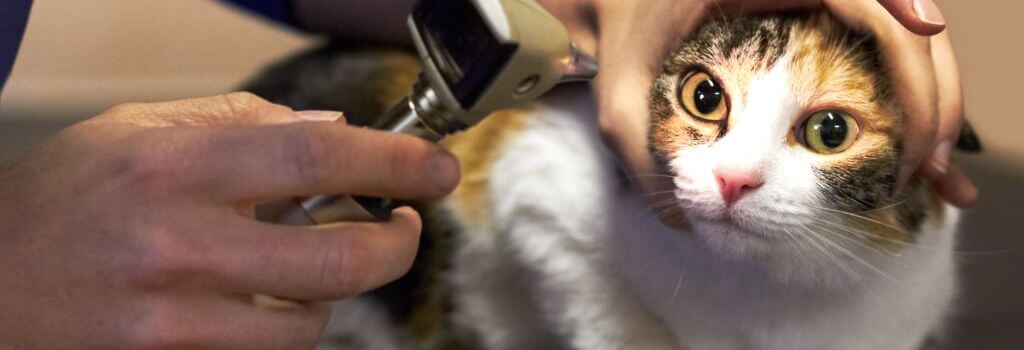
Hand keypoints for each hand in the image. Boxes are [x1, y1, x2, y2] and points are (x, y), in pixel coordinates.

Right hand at [0, 92, 459, 347]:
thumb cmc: (56, 204)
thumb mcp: (133, 133)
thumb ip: (236, 122)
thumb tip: (331, 132)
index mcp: (169, 168)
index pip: (314, 157)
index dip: (392, 161)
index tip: (432, 167)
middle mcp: (173, 246)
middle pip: (337, 259)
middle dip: (395, 245)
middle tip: (401, 226)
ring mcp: (169, 322)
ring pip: (309, 322)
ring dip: (328, 291)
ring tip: (299, 262)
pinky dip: (281, 326)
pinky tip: (254, 299)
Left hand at [538, 0, 974, 207]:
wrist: (616, 2)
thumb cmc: (621, 39)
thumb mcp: (620, 95)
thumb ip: (640, 153)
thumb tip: (689, 220)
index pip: (865, 1)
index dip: (909, 59)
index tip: (912, 131)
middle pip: (906, 19)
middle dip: (933, 91)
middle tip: (931, 167)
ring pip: (906, 33)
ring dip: (931, 95)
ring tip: (930, 167)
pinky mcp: (822, 15)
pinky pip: (884, 46)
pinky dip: (907, 91)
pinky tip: (914, 144)